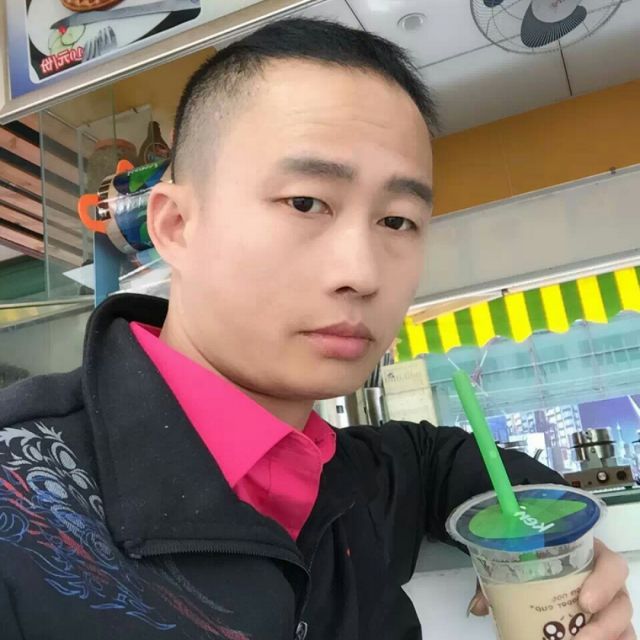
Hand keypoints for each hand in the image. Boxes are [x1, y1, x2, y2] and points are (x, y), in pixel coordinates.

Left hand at [467, 540, 634, 638]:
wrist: (533, 562)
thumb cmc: (531, 556)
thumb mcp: (515, 561)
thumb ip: (496, 578)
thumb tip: (479, 606)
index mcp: (588, 555)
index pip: (611, 564)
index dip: (605, 582)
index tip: (585, 602)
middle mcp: (605, 581)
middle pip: (622, 602)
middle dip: (605, 625)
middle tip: (581, 639)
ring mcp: (609, 605)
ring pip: (623, 624)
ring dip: (606, 638)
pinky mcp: (607, 623)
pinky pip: (620, 637)